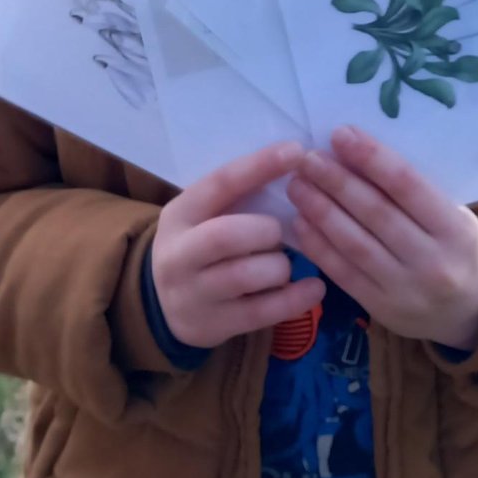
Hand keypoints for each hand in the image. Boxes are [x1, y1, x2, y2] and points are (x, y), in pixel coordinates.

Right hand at [153, 141, 325, 351]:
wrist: (164, 305)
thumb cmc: (200, 246)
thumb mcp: (205, 215)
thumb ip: (238, 195)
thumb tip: (299, 160)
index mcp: (180, 213)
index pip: (219, 184)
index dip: (259, 166)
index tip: (297, 151)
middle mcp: (178, 254)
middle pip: (226, 236)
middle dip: (265, 231)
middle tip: (278, 233)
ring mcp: (192, 293)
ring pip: (244, 276)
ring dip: (278, 266)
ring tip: (282, 265)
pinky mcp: (211, 325)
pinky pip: (260, 313)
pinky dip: (295, 299)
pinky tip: (314, 288)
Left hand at [286, 126, 477, 351]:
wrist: (474, 310)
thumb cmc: (456, 247)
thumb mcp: (454, 216)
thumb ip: (415, 193)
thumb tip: (358, 153)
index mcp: (456, 231)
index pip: (407, 186)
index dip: (371, 158)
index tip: (340, 134)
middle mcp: (432, 262)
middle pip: (375, 213)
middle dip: (337, 181)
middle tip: (307, 158)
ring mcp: (405, 290)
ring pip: (354, 244)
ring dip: (320, 211)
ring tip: (296, 185)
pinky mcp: (381, 309)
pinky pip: (343, 274)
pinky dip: (318, 247)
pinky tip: (299, 222)